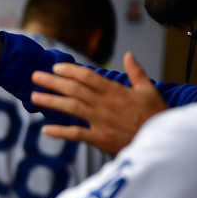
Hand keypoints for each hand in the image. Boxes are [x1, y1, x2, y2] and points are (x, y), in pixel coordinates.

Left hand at [31, 53, 165, 155]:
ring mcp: (101, 121)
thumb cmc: (156, 115)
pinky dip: (61, 132)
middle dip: (53, 82)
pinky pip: (77, 134)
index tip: (55, 67)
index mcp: (116, 91)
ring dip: (51, 102)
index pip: (88, 77)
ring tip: (34, 97)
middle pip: (74, 90)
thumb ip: (136, 72)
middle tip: (35, 76)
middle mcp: (105, 104)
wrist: (162, 142)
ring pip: (71, 108)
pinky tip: (45, 129)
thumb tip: (128, 55)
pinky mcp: (100, 138)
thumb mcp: (149, 90)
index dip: (70, 71)